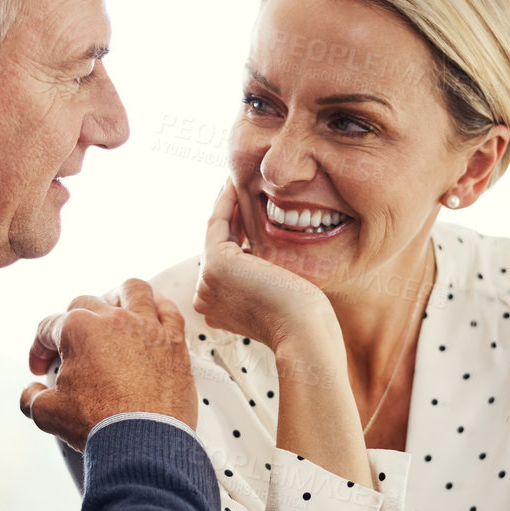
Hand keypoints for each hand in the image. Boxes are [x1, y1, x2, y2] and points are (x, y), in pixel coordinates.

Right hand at [20, 278, 196, 450]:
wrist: (144, 444)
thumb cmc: (103, 426)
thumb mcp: (49, 414)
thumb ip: (32, 398)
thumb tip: (32, 393)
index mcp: (79, 330)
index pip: (48, 327)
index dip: (39, 348)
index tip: (42, 368)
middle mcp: (114, 320)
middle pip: (86, 304)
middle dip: (71, 324)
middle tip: (71, 349)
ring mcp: (147, 328)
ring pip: (132, 291)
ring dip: (118, 297)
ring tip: (113, 310)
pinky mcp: (174, 342)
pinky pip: (169, 310)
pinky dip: (159, 309)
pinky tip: (153, 316)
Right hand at [194, 179, 335, 352]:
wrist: (304, 331)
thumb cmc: (303, 317)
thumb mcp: (277, 292)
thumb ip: (263, 275)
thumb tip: (264, 256)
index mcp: (218, 307)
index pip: (227, 261)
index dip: (236, 232)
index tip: (248, 208)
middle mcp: (205, 297)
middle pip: (218, 245)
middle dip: (230, 215)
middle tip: (240, 185)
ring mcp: (207, 282)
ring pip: (216, 232)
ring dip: (227, 202)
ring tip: (239, 179)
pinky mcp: (216, 264)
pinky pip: (218, 222)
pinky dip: (226, 200)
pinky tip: (236, 182)